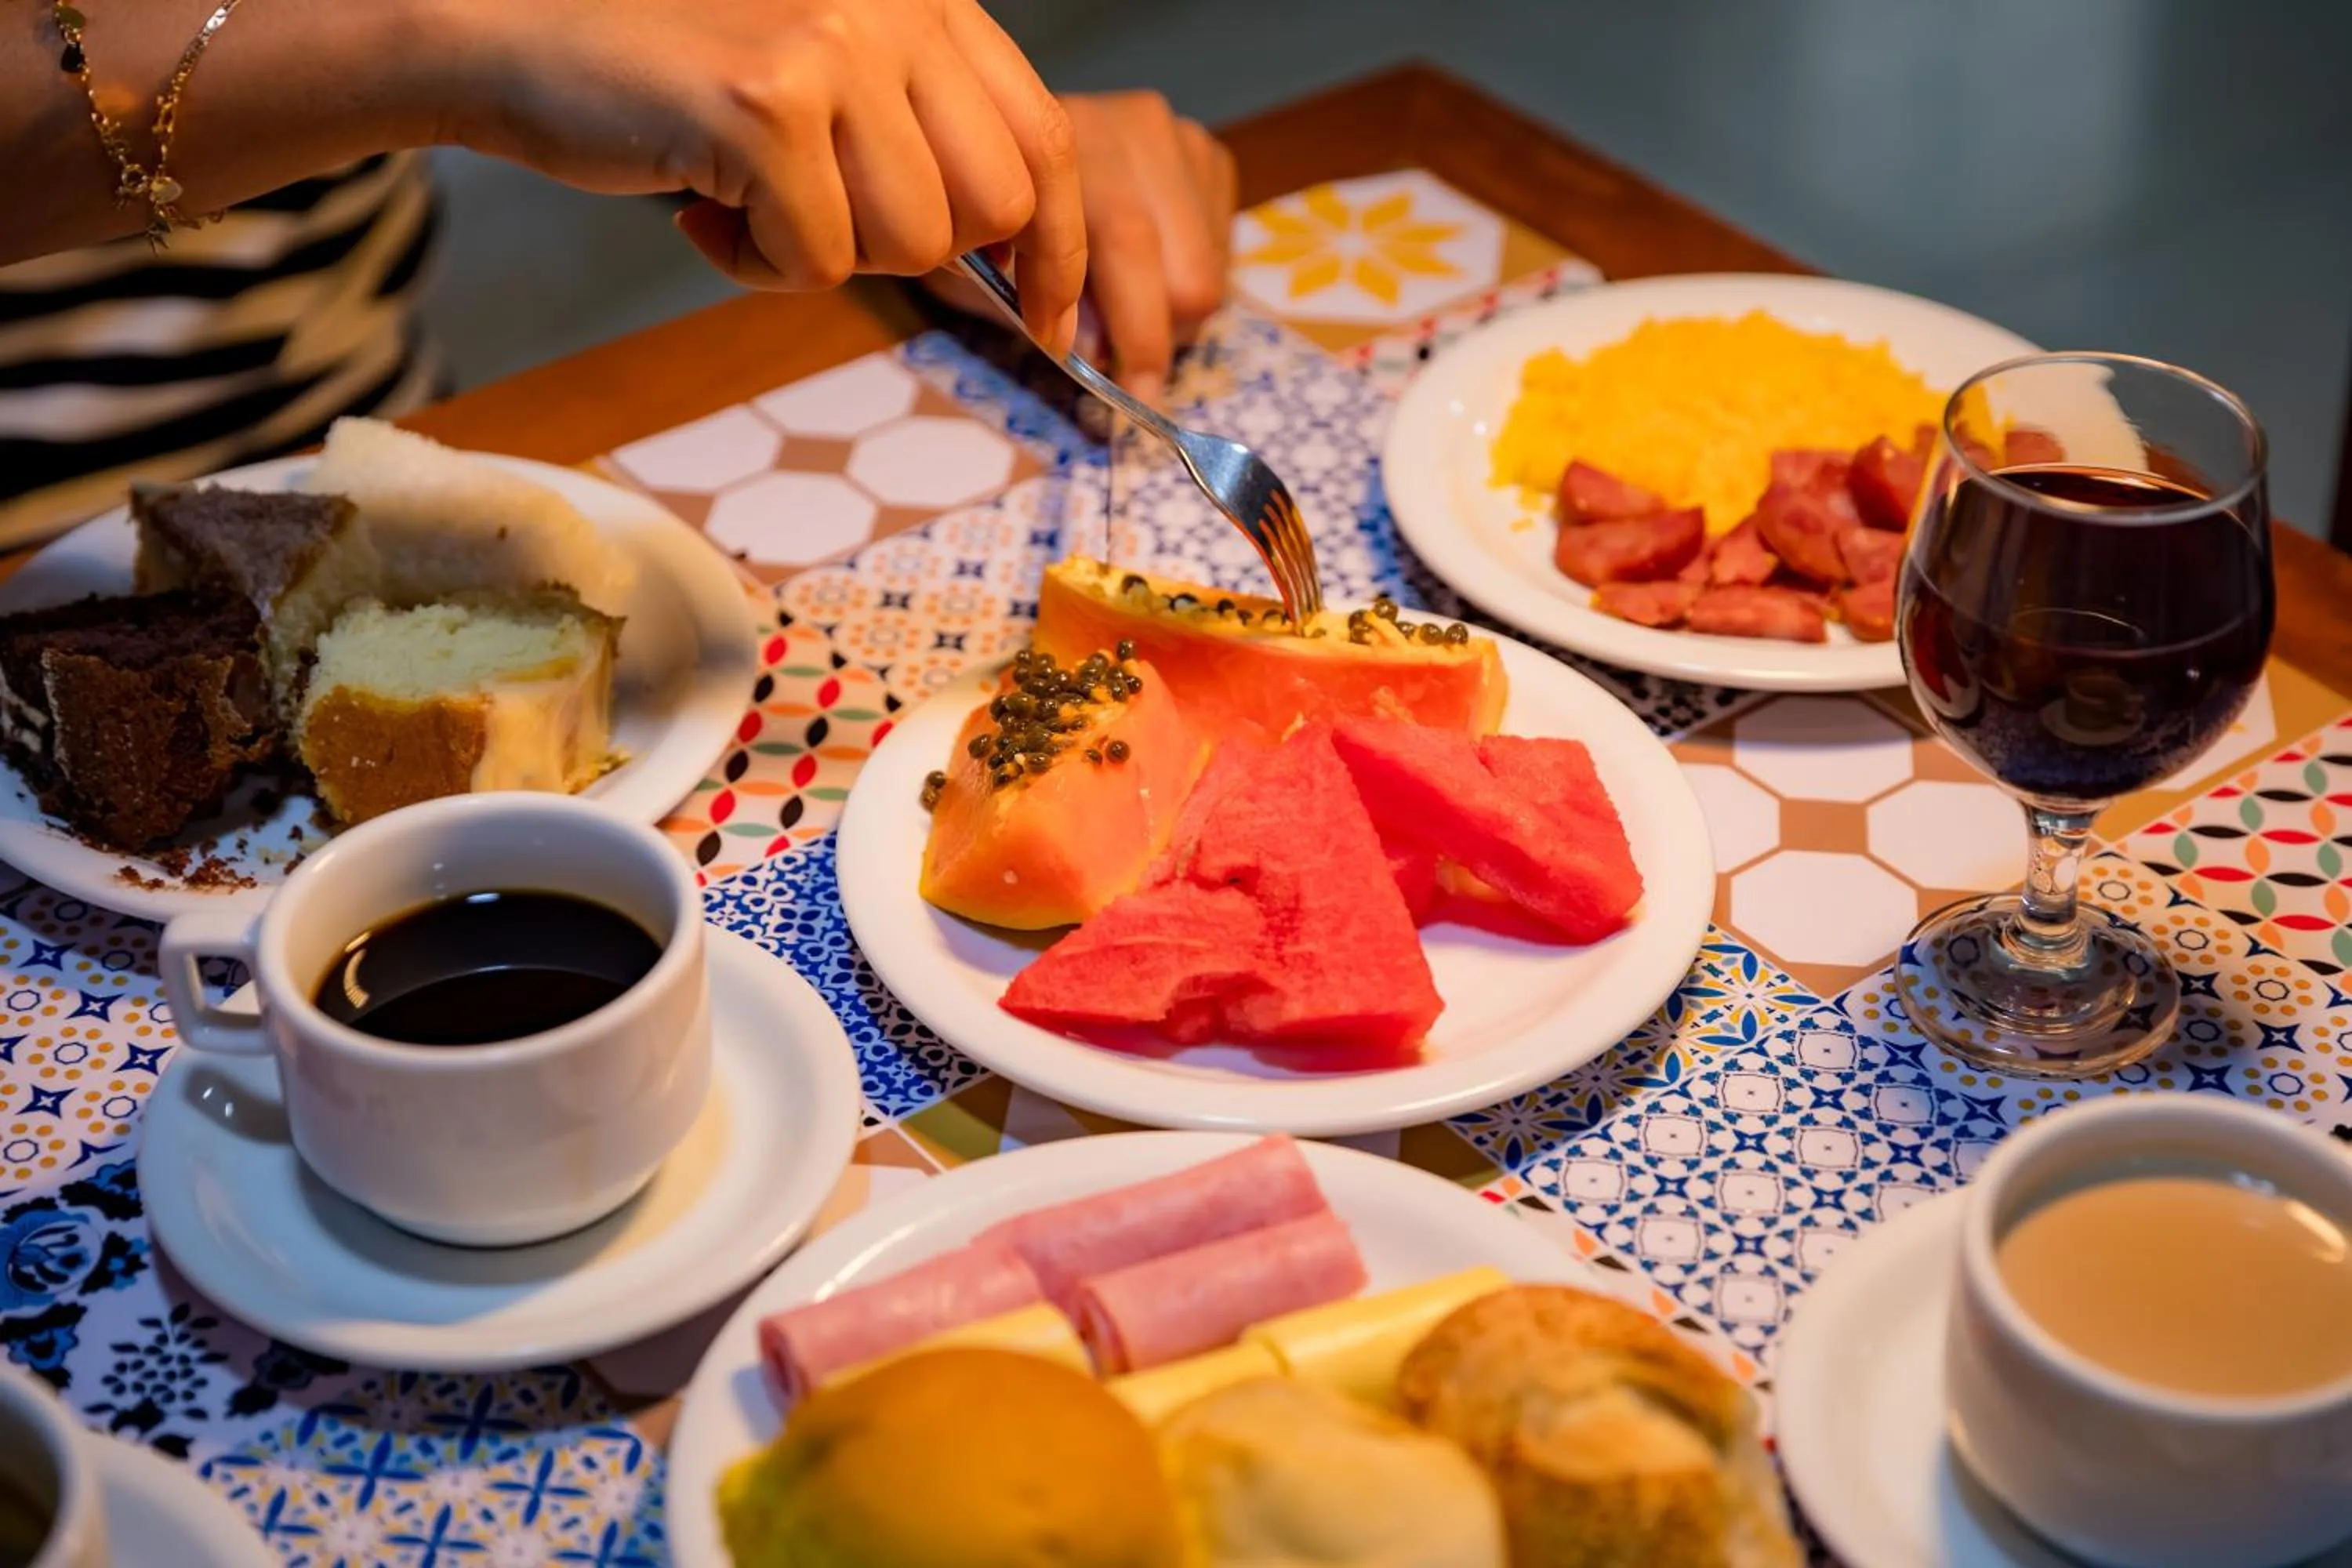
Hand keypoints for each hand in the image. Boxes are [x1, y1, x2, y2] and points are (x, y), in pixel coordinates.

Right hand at [441, 0, 1085, 350]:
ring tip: (748, 198)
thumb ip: (926, 140)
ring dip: (824, 256)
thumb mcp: (833, 85)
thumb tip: (1025, 265)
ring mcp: (832, 50)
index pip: (1049, 139)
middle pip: (993, 208)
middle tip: (820, 216)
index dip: (1061, 249)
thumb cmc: (677, 81)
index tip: (1053, 322)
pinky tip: (704, 206)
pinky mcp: (765, 107)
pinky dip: (757, 265)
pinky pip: (819, 261)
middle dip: (915, 249)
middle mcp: (894, 9)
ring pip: (911, 243)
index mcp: (925, 1)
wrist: (518, 36)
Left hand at [928, 91, 1237, 403]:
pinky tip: (1149, 271)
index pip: (1129, 248)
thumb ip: (1037, 304)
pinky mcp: (1208, 155)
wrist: (1002, 139)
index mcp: (1067, 147)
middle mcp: (1136, 130)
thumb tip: (1099, 354)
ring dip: (1174, 313)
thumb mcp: (982, 265)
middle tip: (1124, 363)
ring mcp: (1179, 139)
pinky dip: (1191, 280)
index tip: (1133, 398)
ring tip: (1127, 307)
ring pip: (1212, 271)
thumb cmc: (989, 214)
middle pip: (1189, 274)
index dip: (1135, 337)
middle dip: (1159, 336)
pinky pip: (1223, 250)